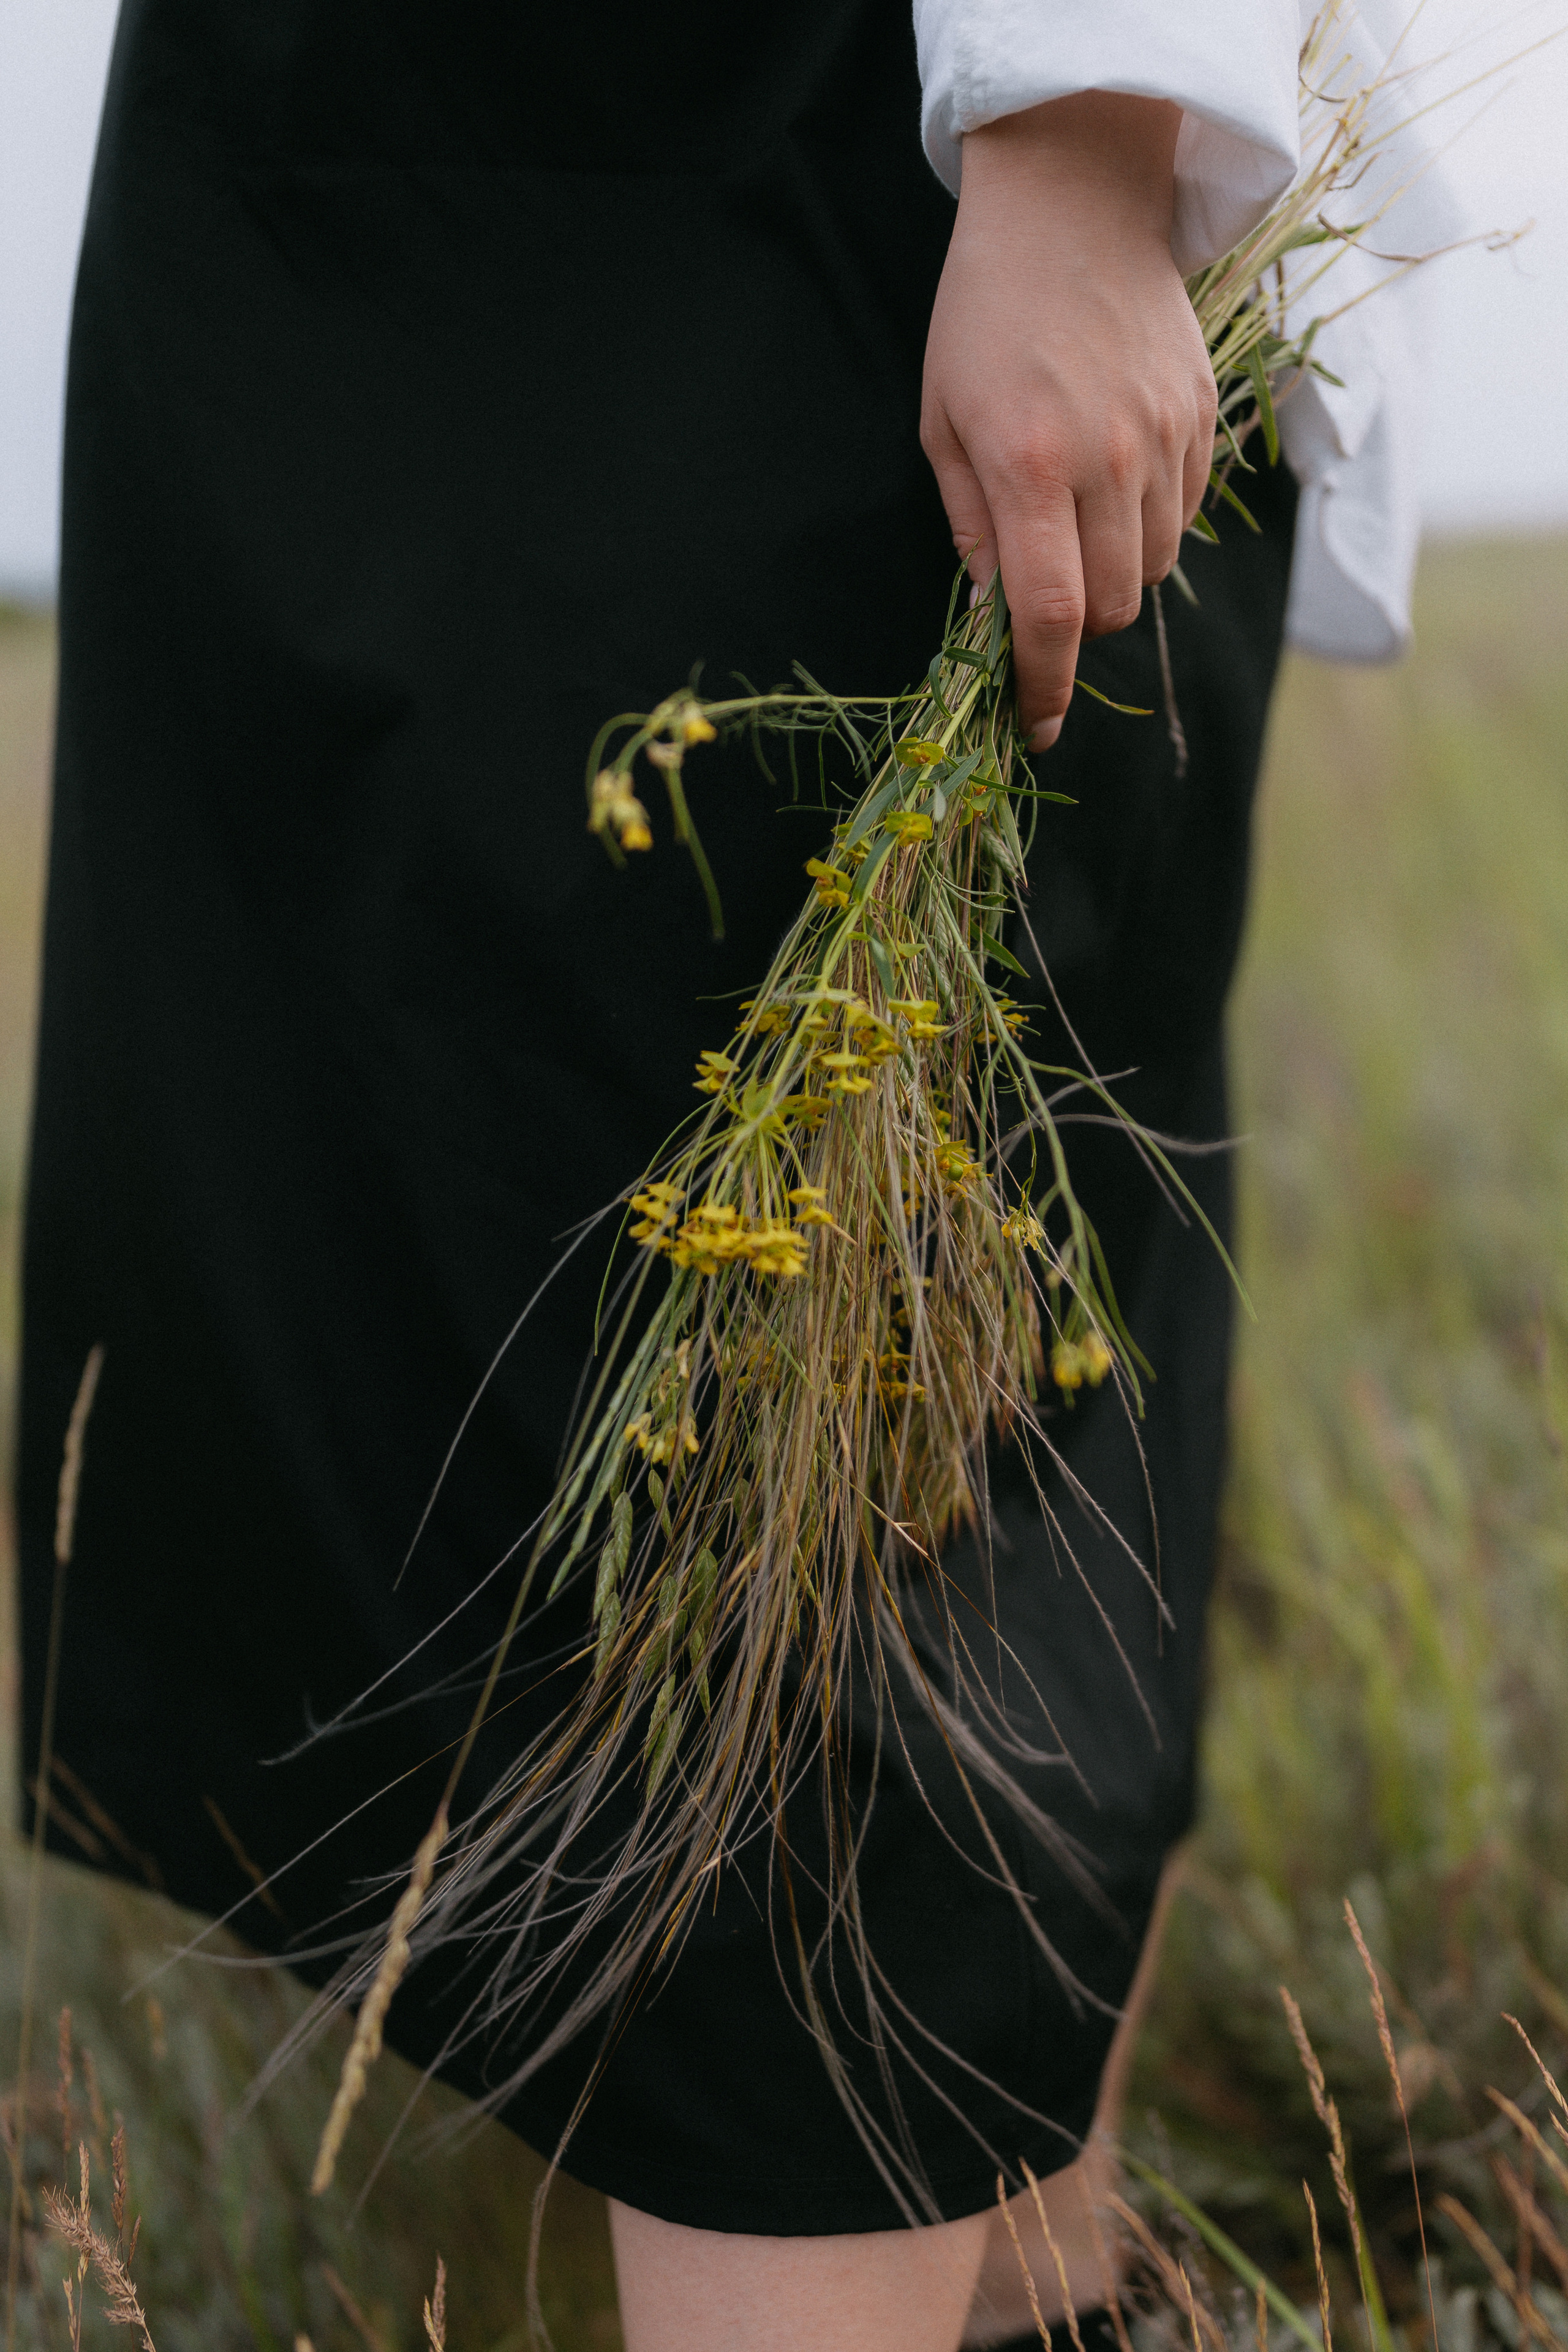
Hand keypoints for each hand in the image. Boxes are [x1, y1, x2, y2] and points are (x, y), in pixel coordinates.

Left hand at [920, 91, 1217, 749]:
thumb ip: (971, 526)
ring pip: (1150, 572)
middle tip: (1039, 594)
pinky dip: (1148, 530)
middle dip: (1071, 629)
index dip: (1042, 686)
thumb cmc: (984, 316)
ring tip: (1075, 528)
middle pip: (1108, 608)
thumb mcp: (942, 422)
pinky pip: (1182, 517)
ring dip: (1111, 580)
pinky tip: (1114, 487)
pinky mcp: (1201, 416)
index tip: (1033, 728)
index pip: (1049, 615)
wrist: (1073, 206)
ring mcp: (1163, 438)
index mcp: (1028, 466)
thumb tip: (993, 612)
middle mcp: (1106, 460)